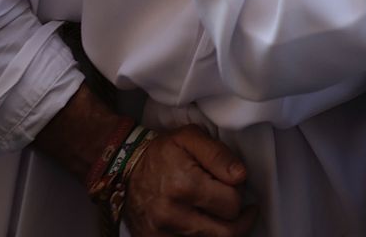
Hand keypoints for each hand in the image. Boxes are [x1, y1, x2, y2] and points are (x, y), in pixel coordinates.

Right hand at [122, 126, 256, 236]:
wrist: (125, 167)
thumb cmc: (161, 152)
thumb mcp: (191, 137)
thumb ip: (219, 154)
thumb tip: (241, 176)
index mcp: (184, 185)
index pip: (232, 204)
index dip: (239, 193)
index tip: (234, 185)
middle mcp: (172, 214)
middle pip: (225, 233)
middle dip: (235, 217)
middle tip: (235, 205)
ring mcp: (161, 233)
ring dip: (219, 228)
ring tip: (218, 211)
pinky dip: (202, 235)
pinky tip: (202, 221)